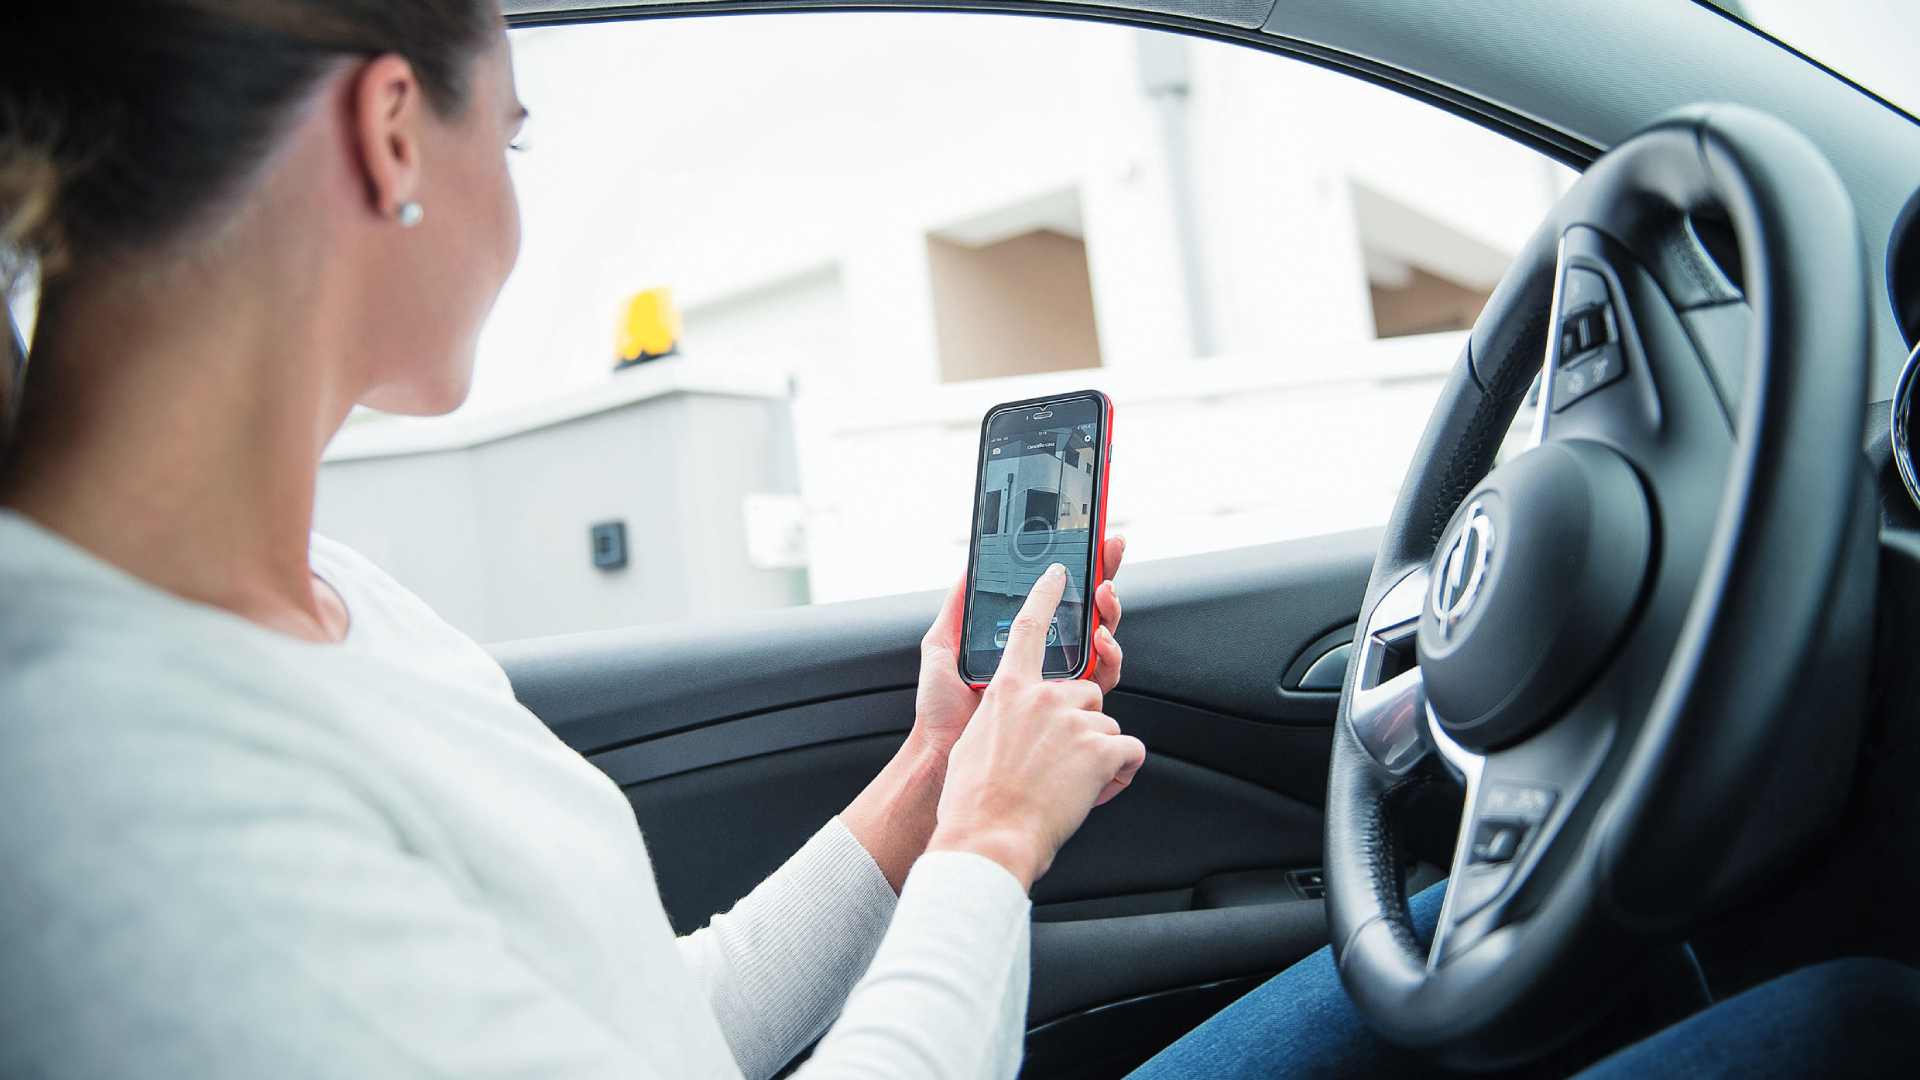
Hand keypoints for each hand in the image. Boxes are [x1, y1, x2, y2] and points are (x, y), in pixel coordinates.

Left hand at [912, 535, 1128, 757]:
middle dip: (1105, 577)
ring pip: (1102, 639)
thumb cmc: (941, 710)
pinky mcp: (1071, 711)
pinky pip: (1103, 677)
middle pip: (1087, 612)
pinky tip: (1099, 640)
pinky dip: (1109, 655)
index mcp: (1021, 644)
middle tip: (1107, 554)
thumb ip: (955, 611)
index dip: (1077, 570)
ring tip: (1101, 594)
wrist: (945, 754)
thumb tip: (967, 571)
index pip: (1056, 601)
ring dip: (1109, 611)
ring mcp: (1061, 684)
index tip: (1092, 539)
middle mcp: (1047, 661)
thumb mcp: (941, 649)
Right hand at [927, 562, 1147, 890]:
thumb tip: (1012, 720)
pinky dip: (1120, 772)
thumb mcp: (973, 741)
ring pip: (1105, 722)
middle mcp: (1043, 696)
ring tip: (1068, 783)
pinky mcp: (1102, 748)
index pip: (1033, 624)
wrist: (988, 839)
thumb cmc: (973, 801)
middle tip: (1059, 754)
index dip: (1050, 593)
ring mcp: (1075, 719)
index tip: (1063, 570)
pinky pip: (1129, 749)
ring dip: (1096, 752)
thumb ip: (1000, 717)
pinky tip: (1099, 788)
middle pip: (1086, 687)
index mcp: (1007, 689)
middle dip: (1082, 719)